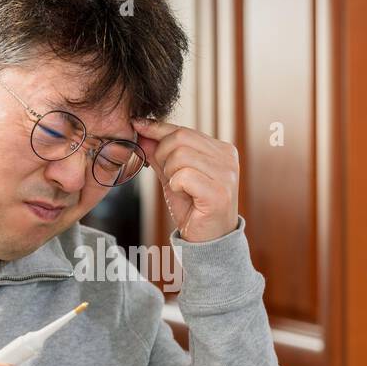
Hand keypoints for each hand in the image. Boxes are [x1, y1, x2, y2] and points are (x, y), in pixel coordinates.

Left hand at [132, 118, 239, 242]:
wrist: (207, 240)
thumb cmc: (193, 208)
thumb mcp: (173, 176)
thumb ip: (160, 154)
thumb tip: (141, 130)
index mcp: (221, 150)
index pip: (183, 130)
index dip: (158, 128)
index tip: (138, 125)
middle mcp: (228, 158)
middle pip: (180, 139)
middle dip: (163, 156)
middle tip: (168, 177)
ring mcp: (226, 175)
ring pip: (180, 156)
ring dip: (170, 174)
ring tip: (179, 188)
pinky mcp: (219, 193)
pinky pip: (184, 176)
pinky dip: (176, 185)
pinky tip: (184, 195)